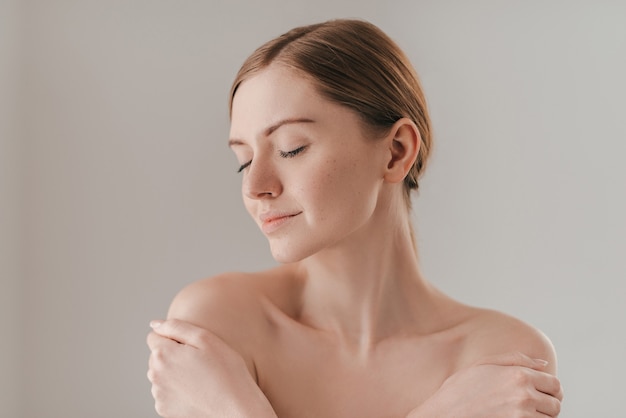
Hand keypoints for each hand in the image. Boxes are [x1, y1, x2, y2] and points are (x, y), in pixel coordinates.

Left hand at [146, 319, 276, 417]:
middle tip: (200, 362)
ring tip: (200, 378)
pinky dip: (177, 390)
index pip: (154, 336)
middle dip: (173, 355)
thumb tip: (154, 324)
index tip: (192, 347)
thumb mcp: (206, 339)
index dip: (174, 338)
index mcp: (163, 354)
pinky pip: (166, 392)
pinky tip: (197, 391)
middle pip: (157, 356)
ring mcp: (158, 394)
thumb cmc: (227, 372)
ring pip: (162, 374)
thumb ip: (176, 327)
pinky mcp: (164, 409)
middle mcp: (155, 375)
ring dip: (174, 372)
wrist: (236, 409)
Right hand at [408, 352, 562, 417]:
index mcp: (518, 374)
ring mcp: (522, 416)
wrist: (443, 414)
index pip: (555, 384)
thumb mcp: (483, 364)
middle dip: (547, 406)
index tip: (543, 394)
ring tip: (519, 414)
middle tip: (530, 406)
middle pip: (556, 405)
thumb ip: (516, 359)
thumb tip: (543, 364)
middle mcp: (524, 395)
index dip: (551, 390)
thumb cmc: (459, 390)